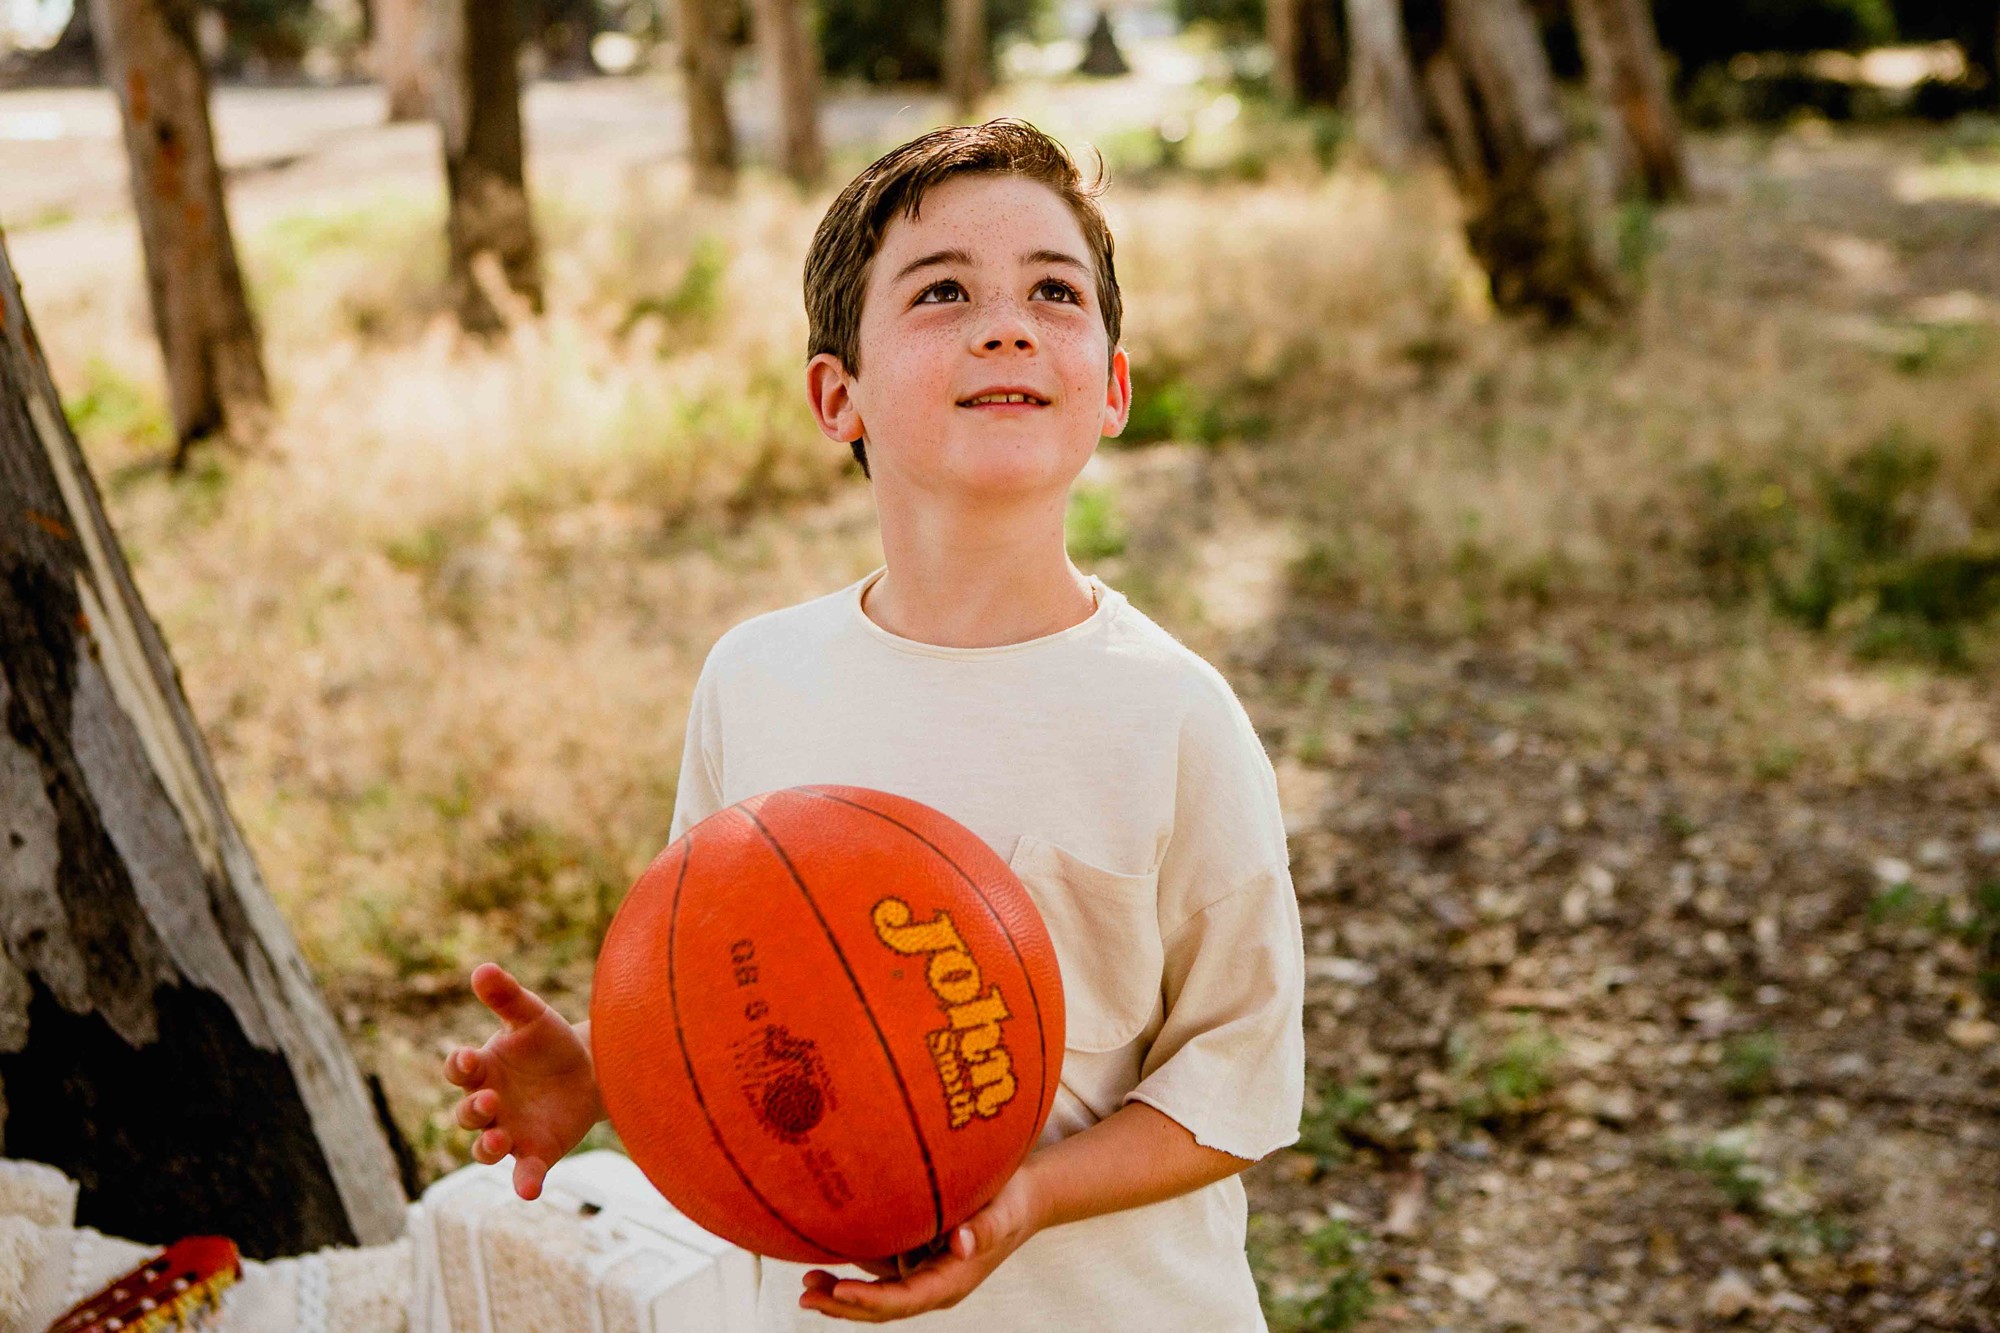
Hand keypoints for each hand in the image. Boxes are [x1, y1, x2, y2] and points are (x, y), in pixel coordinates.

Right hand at [443, 962, 604, 1200]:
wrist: (594, 1069)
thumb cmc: (552, 1042)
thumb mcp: (532, 1016)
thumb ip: (506, 997)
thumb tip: (481, 969)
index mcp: (483, 1070)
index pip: (459, 1071)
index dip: (460, 1066)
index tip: (469, 1058)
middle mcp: (489, 1106)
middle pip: (466, 1114)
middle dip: (473, 1110)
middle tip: (489, 1100)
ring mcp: (510, 1132)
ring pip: (485, 1149)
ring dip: (488, 1147)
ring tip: (499, 1139)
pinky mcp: (535, 1154)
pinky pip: (524, 1173)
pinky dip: (524, 1183)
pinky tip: (529, 1191)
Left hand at [798, 1163, 1044, 1321]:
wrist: (1024, 1196)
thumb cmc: (1013, 1202)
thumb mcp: (1003, 1212)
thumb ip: (985, 1228)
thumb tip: (961, 1243)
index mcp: (950, 1281)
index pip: (903, 1299)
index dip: (869, 1300)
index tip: (838, 1290)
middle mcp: (932, 1282)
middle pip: (882, 1304)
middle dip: (843, 1305)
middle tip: (806, 1297)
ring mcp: (922, 1271)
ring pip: (875, 1289)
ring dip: (840, 1291)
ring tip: (805, 1282)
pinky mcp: (915, 1255)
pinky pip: (879, 1268)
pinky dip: (853, 1267)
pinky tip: (826, 1254)